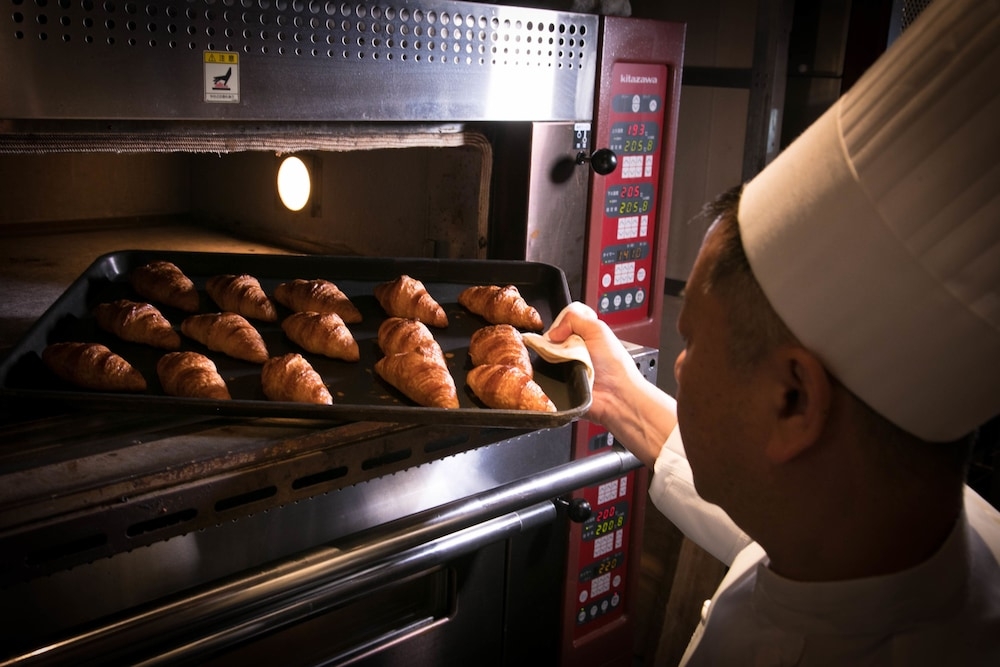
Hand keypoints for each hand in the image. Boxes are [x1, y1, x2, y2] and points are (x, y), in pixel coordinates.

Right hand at [546, 303, 671, 443]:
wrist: (615, 395)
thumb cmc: (614, 365)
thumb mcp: (598, 329)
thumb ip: (574, 319)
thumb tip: (553, 331)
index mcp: (587, 334)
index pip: (564, 321)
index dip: (560, 323)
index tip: (561, 329)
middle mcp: (576, 349)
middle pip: (553, 337)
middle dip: (553, 340)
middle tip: (564, 346)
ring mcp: (568, 365)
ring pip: (546, 354)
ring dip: (551, 356)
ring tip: (563, 360)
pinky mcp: (560, 380)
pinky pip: (545, 372)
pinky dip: (549, 370)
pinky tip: (558, 371)